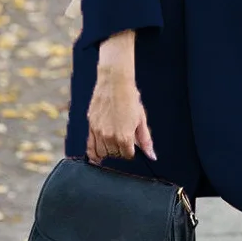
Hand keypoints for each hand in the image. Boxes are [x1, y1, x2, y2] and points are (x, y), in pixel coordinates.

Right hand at [86, 31, 156, 162]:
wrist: (115, 83)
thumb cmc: (130, 98)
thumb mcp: (141, 119)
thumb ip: (146, 140)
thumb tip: (152, 156)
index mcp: (125, 136)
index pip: (128, 155)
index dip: (131, 151)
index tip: (132, 144)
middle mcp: (110, 137)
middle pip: (115, 154)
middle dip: (121, 149)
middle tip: (123, 138)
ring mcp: (99, 132)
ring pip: (103, 152)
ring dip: (109, 150)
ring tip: (113, 141)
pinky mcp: (91, 126)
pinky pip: (89, 147)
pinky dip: (93, 154)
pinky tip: (97, 158)